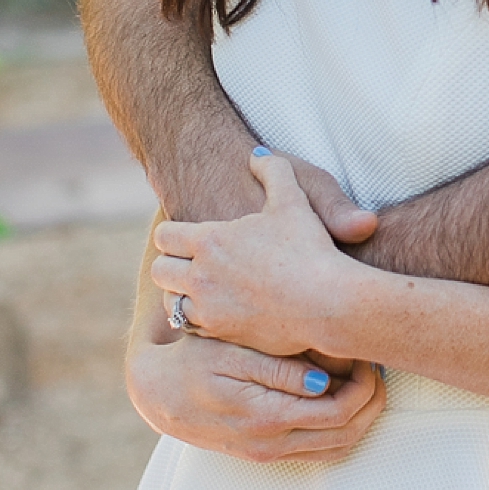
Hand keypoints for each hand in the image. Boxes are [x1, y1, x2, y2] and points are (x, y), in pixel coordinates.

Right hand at [127, 320, 385, 462]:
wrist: (157, 392)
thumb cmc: (192, 360)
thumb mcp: (229, 353)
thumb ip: (277, 369)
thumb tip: (324, 381)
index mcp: (266, 417)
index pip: (339, 412)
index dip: (365, 385)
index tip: (366, 356)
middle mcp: (271, 444)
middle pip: (347, 435)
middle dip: (372, 403)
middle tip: (375, 367)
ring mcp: (269, 453)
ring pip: (337, 448)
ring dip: (361, 419)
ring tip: (364, 382)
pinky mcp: (266, 453)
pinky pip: (319, 452)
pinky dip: (341, 430)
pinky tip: (341, 399)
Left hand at [155, 150, 369, 358]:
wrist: (329, 304)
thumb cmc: (311, 250)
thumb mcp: (293, 200)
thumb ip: (273, 171)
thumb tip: (256, 155)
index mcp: (210, 241)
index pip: (164, 235)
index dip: (172, 234)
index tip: (185, 235)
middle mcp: (201, 275)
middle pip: (160, 270)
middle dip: (171, 264)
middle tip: (189, 262)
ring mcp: (209, 308)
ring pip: (171, 304)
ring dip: (181, 294)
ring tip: (200, 288)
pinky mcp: (222, 334)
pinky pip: (192, 329)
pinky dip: (199, 320)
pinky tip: (218, 309)